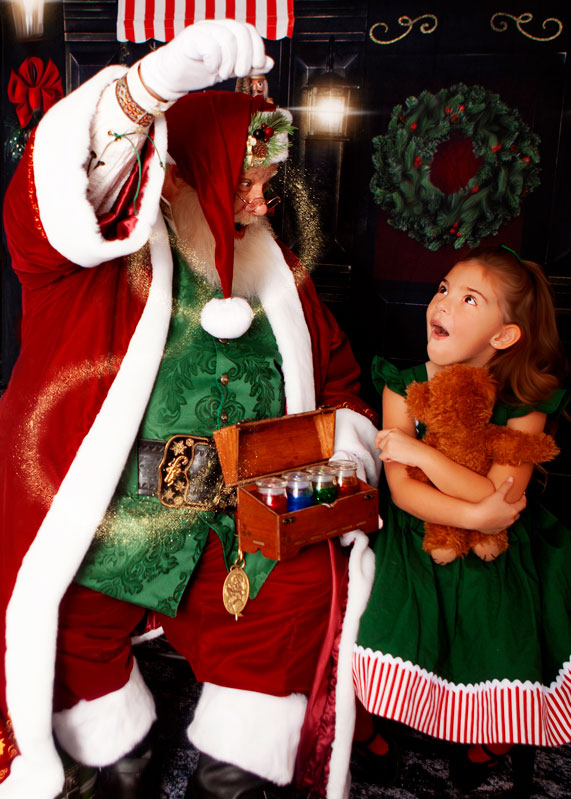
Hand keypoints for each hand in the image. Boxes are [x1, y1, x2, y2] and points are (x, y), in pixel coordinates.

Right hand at [139, 20, 272, 100]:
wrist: (172, 76)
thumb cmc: (199, 69)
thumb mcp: (229, 69)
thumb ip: (247, 65)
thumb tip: (269, 63)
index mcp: (226, 31)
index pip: (248, 30)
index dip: (257, 48)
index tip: (256, 67)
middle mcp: (215, 26)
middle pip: (240, 31)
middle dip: (245, 56)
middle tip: (238, 73)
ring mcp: (202, 30)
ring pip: (227, 39)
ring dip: (229, 62)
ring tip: (222, 74)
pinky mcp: (190, 39)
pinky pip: (210, 45)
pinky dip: (215, 61)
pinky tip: (211, 69)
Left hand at [375, 427, 423, 466]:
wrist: (420, 453)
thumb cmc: (414, 448)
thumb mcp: (402, 438)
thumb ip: (393, 439)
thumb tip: (382, 445)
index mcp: (394, 430)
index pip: (380, 434)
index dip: (377, 440)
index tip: (377, 446)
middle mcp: (390, 434)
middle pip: (380, 444)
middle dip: (385, 450)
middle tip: (396, 453)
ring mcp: (388, 442)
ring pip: (381, 451)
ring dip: (387, 455)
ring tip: (398, 455)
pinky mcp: (388, 450)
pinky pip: (382, 457)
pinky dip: (387, 460)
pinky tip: (396, 458)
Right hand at [471, 478, 525, 533]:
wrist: (475, 518)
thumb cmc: (487, 506)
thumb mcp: (497, 494)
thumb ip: (506, 486)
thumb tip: (512, 478)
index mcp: (512, 511)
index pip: (522, 504)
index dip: (523, 499)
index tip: (522, 495)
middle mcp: (510, 520)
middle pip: (517, 514)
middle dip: (516, 508)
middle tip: (513, 503)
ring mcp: (503, 526)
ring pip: (509, 521)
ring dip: (508, 516)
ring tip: (503, 510)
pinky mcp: (495, 531)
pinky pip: (500, 526)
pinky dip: (499, 522)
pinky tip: (494, 518)